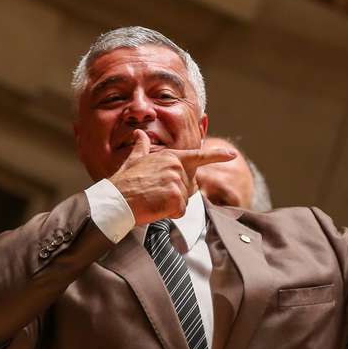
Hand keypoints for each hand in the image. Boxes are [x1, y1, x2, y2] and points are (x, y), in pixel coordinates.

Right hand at [109, 130, 235, 224]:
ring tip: (153, 200)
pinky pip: (180, 211)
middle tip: (155, 194)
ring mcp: (177, 182)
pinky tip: (155, 208)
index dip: (218, 155)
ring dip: (171, 205)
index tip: (233, 154)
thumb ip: (141, 147)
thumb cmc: (123, 182)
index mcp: (170, 157)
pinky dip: (169, 214)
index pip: (198, 156)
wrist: (114, 200)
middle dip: (177, 194)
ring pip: (185, 201)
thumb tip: (139, 134)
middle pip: (190, 187)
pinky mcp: (175, 197)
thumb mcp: (134, 160)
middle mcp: (177, 167)